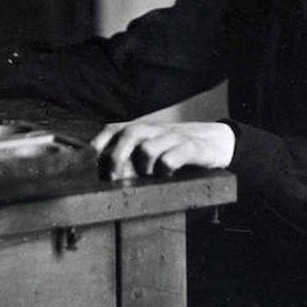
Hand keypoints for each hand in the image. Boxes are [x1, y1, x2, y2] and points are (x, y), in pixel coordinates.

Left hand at [92, 121, 234, 180]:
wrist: (218, 141)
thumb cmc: (177, 148)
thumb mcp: (153, 145)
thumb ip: (131, 153)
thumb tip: (101, 170)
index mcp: (142, 129)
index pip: (113, 128)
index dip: (99, 143)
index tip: (89, 160)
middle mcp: (155, 129)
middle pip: (128, 135)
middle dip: (115, 157)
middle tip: (113, 178)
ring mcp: (173, 137)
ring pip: (147, 148)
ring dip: (143, 167)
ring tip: (148, 177)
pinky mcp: (191, 148)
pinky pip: (171, 157)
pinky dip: (165, 168)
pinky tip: (167, 175)